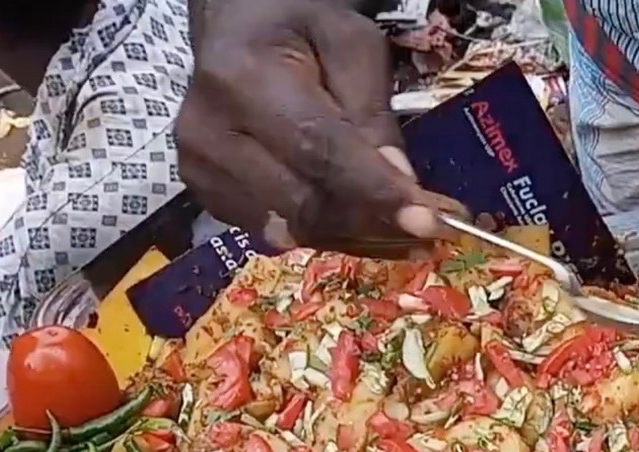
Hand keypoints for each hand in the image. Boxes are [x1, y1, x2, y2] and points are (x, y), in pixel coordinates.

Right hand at [177, 0, 463, 252]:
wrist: (236, 33)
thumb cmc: (298, 29)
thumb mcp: (350, 43)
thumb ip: (372, 109)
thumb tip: (398, 180)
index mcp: (242, 79)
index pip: (318, 150)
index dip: (376, 192)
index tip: (429, 222)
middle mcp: (211, 132)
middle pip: (306, 202)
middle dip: (378, 221)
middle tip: (435, 226)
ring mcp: (203, 171)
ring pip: (297, 228)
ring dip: (359, 235)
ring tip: (405, 224)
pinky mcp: (209, 198)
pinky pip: (283, 233)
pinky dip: (331, 233)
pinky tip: (362, 218)